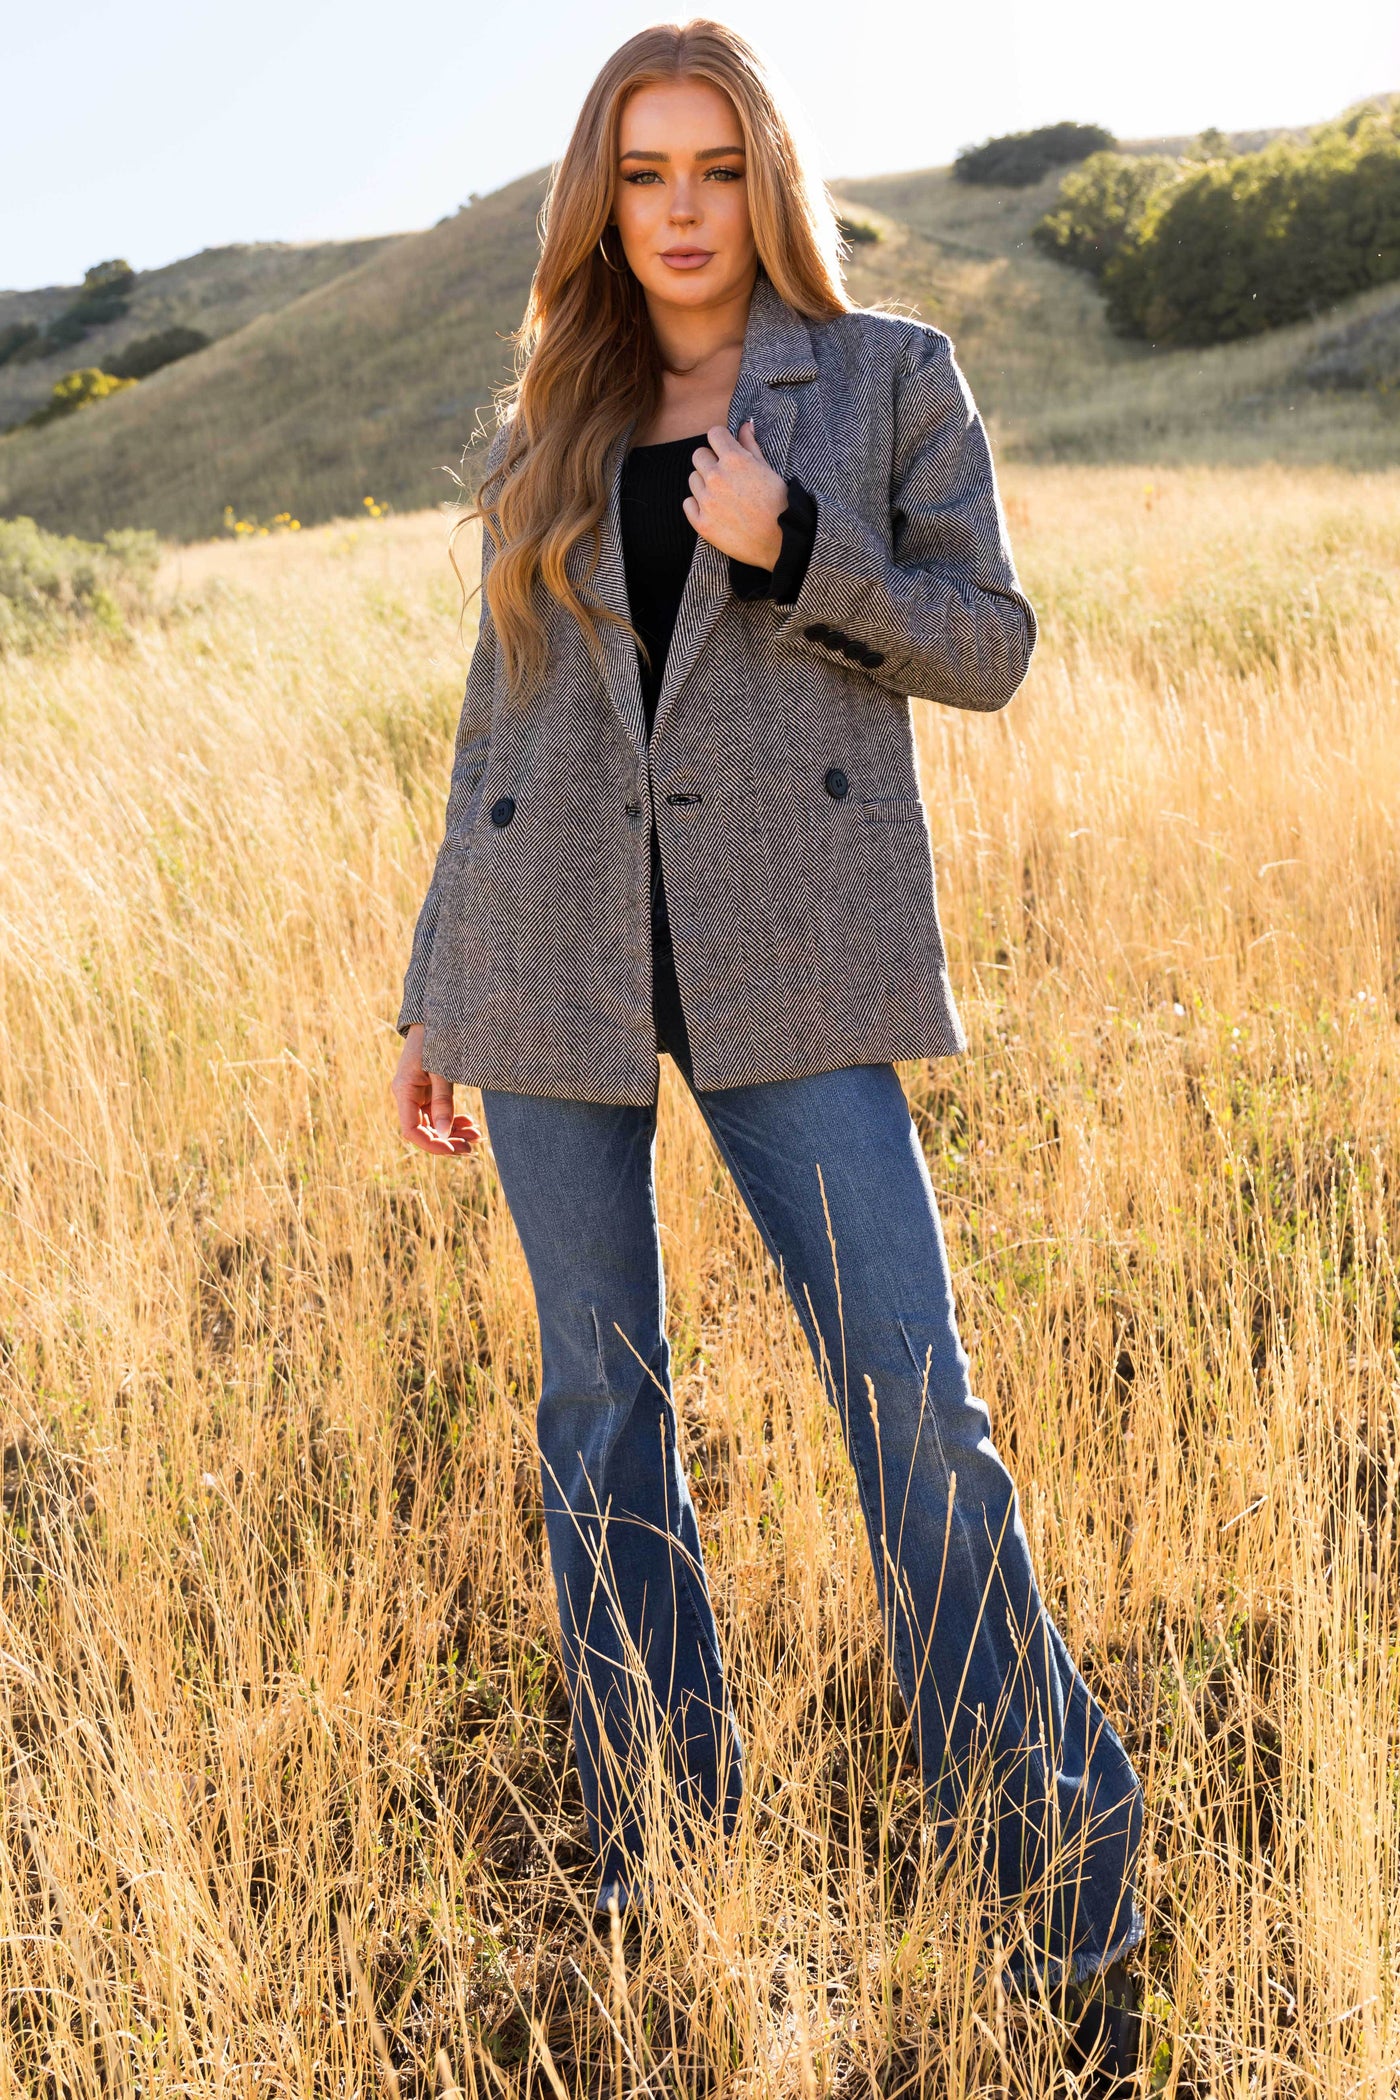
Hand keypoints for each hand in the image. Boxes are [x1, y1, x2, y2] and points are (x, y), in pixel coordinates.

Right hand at [392, 1025, 482, 1156]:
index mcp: (404, 1090)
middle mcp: (406, 1096)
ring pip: (432, 1124)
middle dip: (447, 1141)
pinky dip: (453, 1120)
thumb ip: (443, 1101)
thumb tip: (445, 1134)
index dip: (432, 1144)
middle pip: (423, 1130)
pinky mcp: (427, 1091)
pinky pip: (437, 1114)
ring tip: (476, 1136)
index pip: (411, 1130)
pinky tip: (469, 1124)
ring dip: (453, 1132)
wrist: (434, 1016)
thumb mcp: (442, 1070)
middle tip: (472, 1149)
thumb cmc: (438, 1038)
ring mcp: (416, 1094)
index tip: (454, 1149)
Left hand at [684, 421, 786, 569]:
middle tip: (725, 476)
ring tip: (722, 496)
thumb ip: (751, 445)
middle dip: (710, 461)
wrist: (780, 541)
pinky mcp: (701, 523)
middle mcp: (716, 477)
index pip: (714, 433)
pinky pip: (688, 503)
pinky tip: (714, 510)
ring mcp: (707, 500)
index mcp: (734, 460)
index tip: (726, 450)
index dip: (721, 441)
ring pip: (693, 479)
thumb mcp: (768, 469)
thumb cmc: (779, 504)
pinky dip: (697, 505)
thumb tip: (744, 424)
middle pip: (698, 455)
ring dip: (704, 483)